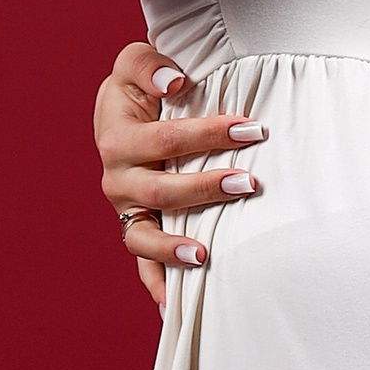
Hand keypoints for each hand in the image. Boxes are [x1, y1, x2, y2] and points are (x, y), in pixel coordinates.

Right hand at [94, 39, 266, 308]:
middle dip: (207, 187)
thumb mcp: (134, 62)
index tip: (252, 127)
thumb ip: (148, 64)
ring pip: (144, 237)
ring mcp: (126, 211)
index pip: (166, 138)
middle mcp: (117, 179)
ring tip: (207, 254)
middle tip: (250, 183)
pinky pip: (142, 265)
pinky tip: (174, 306)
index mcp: (117, 136)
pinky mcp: (136, 230)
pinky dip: (157, 285)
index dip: (208, 134)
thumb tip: (175, 82)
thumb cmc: (140, 87)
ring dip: (175, 247)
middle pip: (161, 190)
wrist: (125, 112)